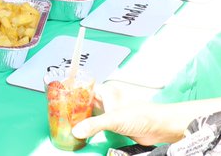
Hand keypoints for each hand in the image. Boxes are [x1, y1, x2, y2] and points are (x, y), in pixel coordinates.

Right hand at [71, 85, 187, 145]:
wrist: (160, 128)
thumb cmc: (144, 115)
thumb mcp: (114, 118)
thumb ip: (94, 124)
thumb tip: (77, 130)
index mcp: (107, 92)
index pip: (86, 88)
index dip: (74, 91)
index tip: (61, 96)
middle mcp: (109, 101)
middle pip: (87, 101)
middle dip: (75, 107)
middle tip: (62, 113)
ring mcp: (112, 113)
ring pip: (92, 113)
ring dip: (83, 119)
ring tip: (69, 124)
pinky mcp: (116, 125)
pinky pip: (99, 125)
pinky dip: (91, 128)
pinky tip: (84, 133)